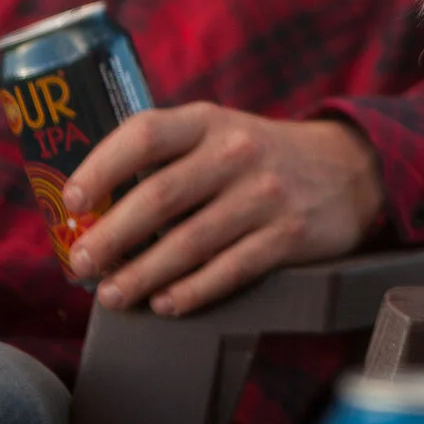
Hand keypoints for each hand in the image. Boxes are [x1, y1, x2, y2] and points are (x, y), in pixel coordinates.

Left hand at [63, 105, 384, 314]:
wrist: (351, 167)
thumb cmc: (261, 156)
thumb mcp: (219, 132)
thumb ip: (166, 155)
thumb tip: (90, 207)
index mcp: (210, 121)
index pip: (145, 134)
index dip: (100, 168)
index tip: (72, 201)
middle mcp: (238, 152)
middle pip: (159, 197)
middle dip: (110, 237)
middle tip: (81, 263)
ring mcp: (266, 194)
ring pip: (189, 242)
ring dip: (142, 274)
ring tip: (113, 294)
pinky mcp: (290, 234)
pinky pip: (231, 269)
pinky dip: (192, 291)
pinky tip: (166, 303)